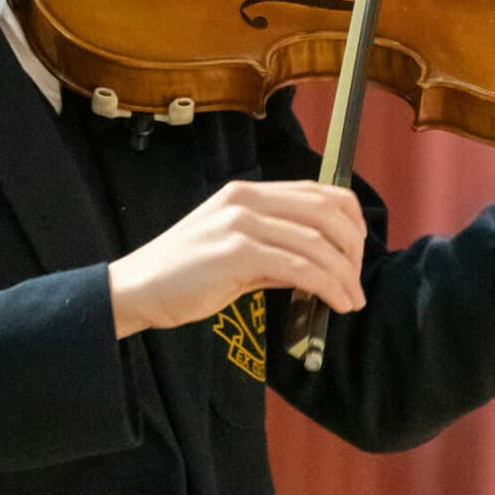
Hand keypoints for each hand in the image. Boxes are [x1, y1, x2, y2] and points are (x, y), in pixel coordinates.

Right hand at [107, 179, 367, 338]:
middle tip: (357, 281)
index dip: (349, 218)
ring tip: (351, 300)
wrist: (137, 289)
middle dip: (353, 248)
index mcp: (247, 193)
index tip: (357, 251)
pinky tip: (335, 303)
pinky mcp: (236, 251)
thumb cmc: (183, 275)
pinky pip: (297, 266)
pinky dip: (325, 285)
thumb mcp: (234, 252)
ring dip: (344, 274)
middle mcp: (246, 200)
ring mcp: (240, 223)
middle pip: (325, 211)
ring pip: (315, 241)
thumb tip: (317, 267)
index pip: (318, 191)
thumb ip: (275, 252)